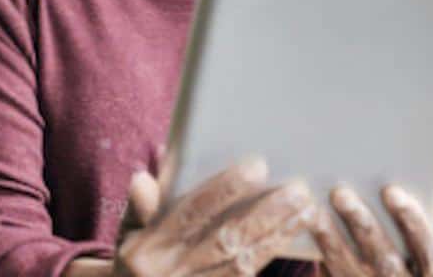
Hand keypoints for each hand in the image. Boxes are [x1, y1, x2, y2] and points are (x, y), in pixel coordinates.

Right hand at [111, 156, 316, 276]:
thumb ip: (137, 208)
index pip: (190, 214)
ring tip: (307, 211)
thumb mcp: (125, 236)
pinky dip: (270, 256)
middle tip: (298, 190)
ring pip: (243, 263)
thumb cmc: (133, 264)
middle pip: (226, 240)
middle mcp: (171, 273)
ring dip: (278, 236)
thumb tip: (144, 178)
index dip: (223, 190)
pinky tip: (293, 237)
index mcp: (146, 250)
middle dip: (265, 214)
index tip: (257, 166)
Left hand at [311, 185, 432, 276]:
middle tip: (341, 193)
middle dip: (362, 224)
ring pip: (349, 267)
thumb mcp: (422, 258)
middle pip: (384, 258)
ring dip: (332, 237)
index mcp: (429, 276)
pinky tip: (307, 225)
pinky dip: (318, 249)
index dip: (412, 221)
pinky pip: (329, 272)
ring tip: (316, 209)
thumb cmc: (404, 266)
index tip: (392, 191)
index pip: (428, 251)